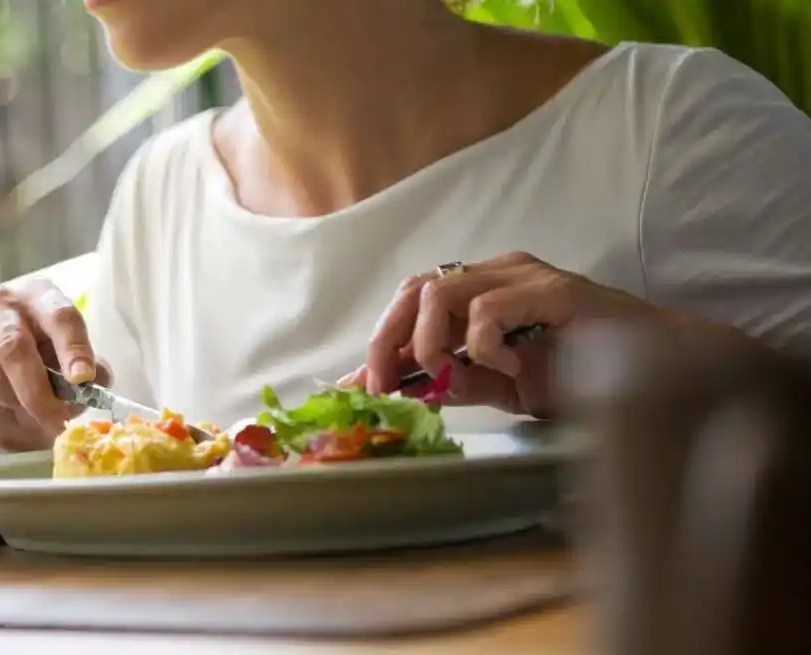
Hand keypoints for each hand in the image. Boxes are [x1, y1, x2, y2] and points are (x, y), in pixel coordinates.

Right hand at [0, 277, 110, 450]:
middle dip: (36, 394)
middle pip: (13, 348)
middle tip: (54, 423)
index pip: (59, 316)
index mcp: (40, 296)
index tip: (82, 379)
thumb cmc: (46, 357)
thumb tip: (88, 386)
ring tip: (27, 419)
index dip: (72, 348)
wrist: (0, 355)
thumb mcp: (75, 358)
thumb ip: (91, 373)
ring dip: (11, 408)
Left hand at [340, 252, 670, 416]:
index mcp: (479, 291)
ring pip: (442, 291)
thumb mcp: (499, 386)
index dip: (381, 340)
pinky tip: (511, 370)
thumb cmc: (581, 375)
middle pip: (416, 289)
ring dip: (432, 342)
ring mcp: (524, 276)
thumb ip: (451, 382)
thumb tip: (392, 388)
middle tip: (385, 385)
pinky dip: (485, 345)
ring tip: (451, 376)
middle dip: (390, 339)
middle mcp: (496, 273)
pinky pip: (491, 307)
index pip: (411, 302)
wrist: (658, 369)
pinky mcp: (554, 289)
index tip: (361, 386)